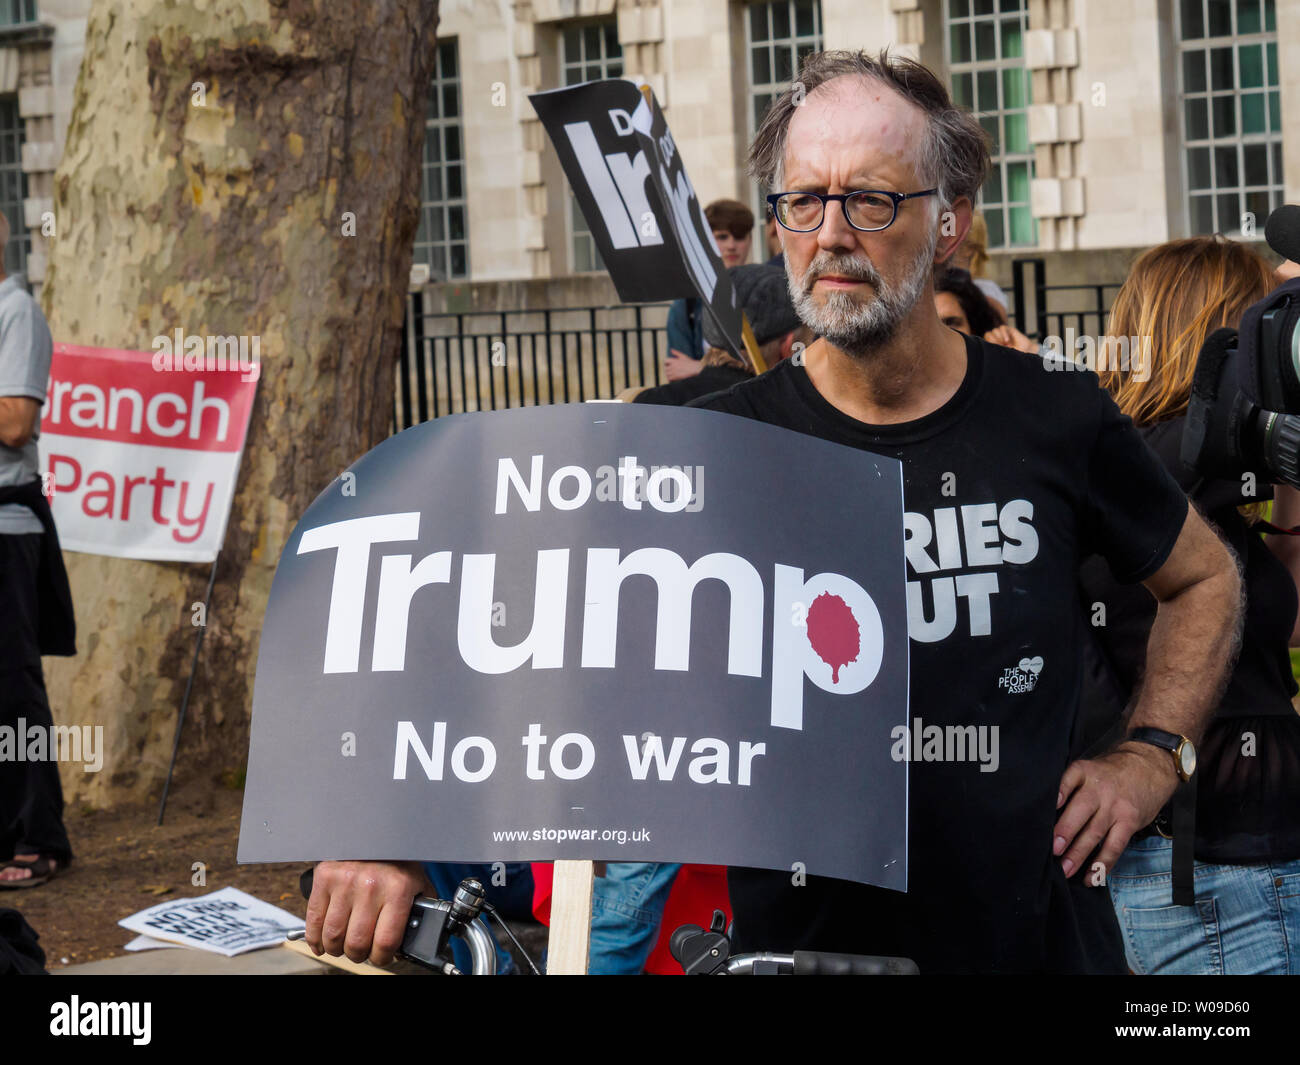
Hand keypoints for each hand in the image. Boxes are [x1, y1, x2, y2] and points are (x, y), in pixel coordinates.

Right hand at [304, 860, 431, 965]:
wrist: (377, 831)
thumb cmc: (398, 861)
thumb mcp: (417, 884)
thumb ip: (418, 913)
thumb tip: (415, 944)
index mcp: (397, 889)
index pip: (386, 941)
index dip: (383, 958)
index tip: (382, 956)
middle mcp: (371, 885)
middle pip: (357, 943)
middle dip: (359, 955)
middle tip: (362, 952)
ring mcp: (345, 881)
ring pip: (333, 936)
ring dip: (337, 949)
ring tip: (344, 946)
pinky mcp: (325, 878)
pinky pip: (314, 919)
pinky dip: (316, 939)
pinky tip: (323, 943)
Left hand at [664, 349, 703, 380]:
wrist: (695, 369)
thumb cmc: (689, 362)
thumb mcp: (683, 356)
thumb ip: (676, 353)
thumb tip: (671, 349)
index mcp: (674, 360)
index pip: (665, 360)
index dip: (666, 362)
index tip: (668, 364)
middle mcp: (673, 366)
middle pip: (665, 368)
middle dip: (667, 369)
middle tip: (671, 370)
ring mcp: (674, 372)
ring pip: (666, 374)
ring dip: (668, 374)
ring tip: (672, 374)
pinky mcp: (676, 377)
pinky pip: (669, 378)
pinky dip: (670, 378)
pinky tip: (673, 378)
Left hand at [983, 323, 1038, 353]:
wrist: (1025, 353)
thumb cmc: (1014, 356)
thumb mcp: (1002, 353)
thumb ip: (994, 349)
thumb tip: (985, 347)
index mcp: (995, 344)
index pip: (986, 339)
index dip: (989, 342)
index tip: (995, 348)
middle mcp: (998, 339)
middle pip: (988, 334)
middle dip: (993, 340)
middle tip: (1000, 345)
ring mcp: (1004, 334)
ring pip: (995, 330)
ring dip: (999, 337)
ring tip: (1005, 344)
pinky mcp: (1010, 330)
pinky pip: (1002, 327)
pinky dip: (1003, 333)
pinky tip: (1007, 340)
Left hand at [1053, 743, 1177, 881]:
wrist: (1148, 766)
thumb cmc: (1109, 773)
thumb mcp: (1090, 769)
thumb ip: (1070, 786)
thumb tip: (1046, 815)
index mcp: (1084, 772)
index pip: (1069, 780)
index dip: (1059, 792)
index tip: (1050, 806)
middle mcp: (1099, 790)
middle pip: (1081, 811)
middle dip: (1066, 832)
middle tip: (1053, 850)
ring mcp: (1116, 807)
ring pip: (1095, 833)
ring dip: (1079, 854)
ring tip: (1065, 870)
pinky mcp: (1129, 822)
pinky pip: (1114, 846)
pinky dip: (1102, 864)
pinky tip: (1091, 876)